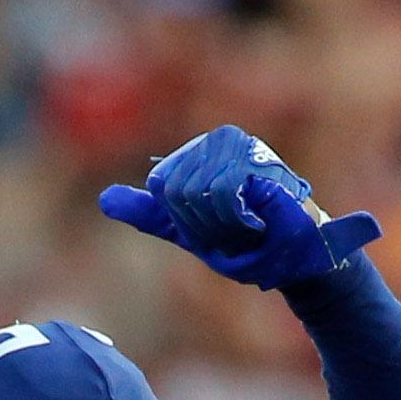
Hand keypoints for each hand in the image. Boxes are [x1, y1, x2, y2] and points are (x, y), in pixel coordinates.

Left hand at [99, 125, 380, 290]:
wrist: (296, 258)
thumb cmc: (249, 246)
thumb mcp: (189, 232)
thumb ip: (149, 213)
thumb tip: (104, 199)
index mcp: (199, 156)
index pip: (162, 188)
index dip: (186, 221)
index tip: (213, 230)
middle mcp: (217, 141)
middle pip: (174, 191)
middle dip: (201, 224)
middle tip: (235, 230)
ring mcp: (239, 144)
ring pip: (194, 191)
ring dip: (220, 223)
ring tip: (248, 223)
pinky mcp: (256, 155)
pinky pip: (219, 192)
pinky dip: (234, 218)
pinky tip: (255, 218)